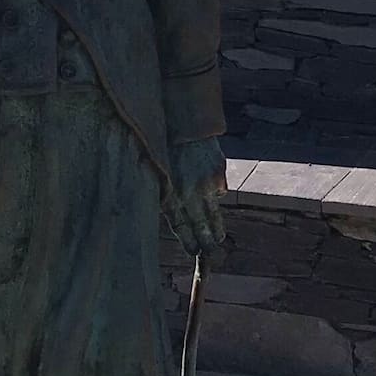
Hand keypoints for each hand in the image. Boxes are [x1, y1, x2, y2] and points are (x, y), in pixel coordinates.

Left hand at [165, 138, 226, 256]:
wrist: (182, 122)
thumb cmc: (164, 148)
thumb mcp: (157, 173)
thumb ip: (166, 194)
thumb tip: (175, 214)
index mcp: (170, 194)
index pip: (181, 226)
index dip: (188, 240)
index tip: (194, 251)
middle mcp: (189, 192)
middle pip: (201, 225)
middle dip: (207, 241)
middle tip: (212, 252)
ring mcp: (206, 183)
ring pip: (214, 211)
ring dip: (216, 226)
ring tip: (218, 237)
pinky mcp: (218, 172)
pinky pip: (218, 189)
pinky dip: (214, 192)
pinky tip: (209, 188)